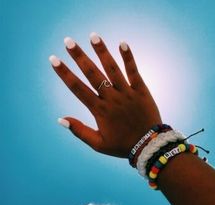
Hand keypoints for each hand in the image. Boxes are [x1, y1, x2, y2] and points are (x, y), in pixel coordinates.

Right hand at [49, 33, 162, 157]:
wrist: (148, 146)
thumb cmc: (122, 145)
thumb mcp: (98, 144)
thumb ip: (79, 131)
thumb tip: (60, 119)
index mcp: (99, 110)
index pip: (78, 88)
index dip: (65, 74)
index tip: (54, 60)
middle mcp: (111, 99)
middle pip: (92, 74)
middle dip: (79, 57)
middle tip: (68, 41)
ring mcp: (127, 93)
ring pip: (112, 69)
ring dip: (102, 52)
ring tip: (93, 36)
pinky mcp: (141, 91)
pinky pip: (134, 72)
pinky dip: (128, 58)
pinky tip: (122, 43)